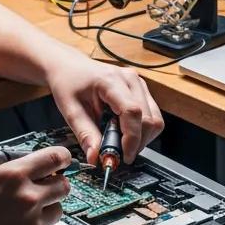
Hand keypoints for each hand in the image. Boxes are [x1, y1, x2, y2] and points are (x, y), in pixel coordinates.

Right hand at [0, 145, 71, 224]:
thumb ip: (3, 167)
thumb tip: (19, 161)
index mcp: (12, 175)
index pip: (55, 158)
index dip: (61, 158)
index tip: (62, 160)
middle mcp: (27, 197)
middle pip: (63, 185)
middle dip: (56, 184)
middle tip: (45, 186)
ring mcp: (31, 222)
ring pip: (58, 209)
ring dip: (47, 207)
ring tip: (24, 211)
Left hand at [45, 52, 163, 164]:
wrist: (69, 66)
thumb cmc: (69, 83)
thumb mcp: (70, 110)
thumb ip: (85, 134)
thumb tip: (95, 158)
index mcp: (110, 80)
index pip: (132, 111)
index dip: (132, 138)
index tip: (124, 156)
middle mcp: (130, 79)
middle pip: (149, 118)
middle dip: (137, 142)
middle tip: (117, 154)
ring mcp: (138, 83)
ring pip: (155, 119)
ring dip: (142, 138)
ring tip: (120, 143)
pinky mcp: (141, 90)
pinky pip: (152, 115)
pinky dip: (142, 130)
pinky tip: (124, 132)